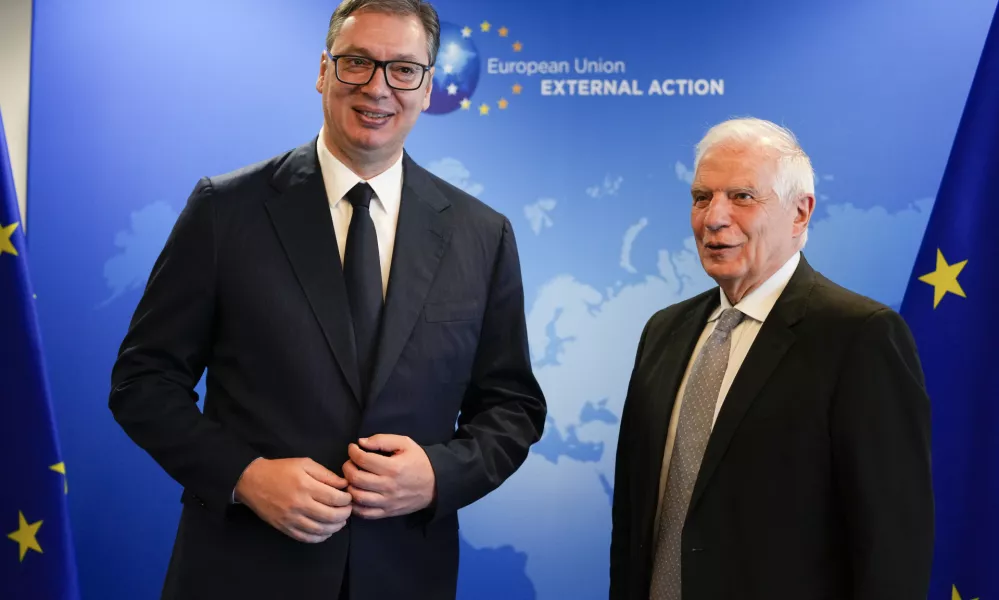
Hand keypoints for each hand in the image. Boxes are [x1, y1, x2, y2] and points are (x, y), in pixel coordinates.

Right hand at [233, 457, 351, 542]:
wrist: (252, 481)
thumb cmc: (280, 470)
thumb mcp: (304, 464)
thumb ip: (325, 474)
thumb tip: (343, 485)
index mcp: (306, 486)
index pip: (335, 498)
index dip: (347, 500)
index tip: (348, 497)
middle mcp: (299, 504)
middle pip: (331, 516)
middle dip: (345, 514)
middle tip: (348, 510)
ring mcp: (291, 519)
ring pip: (320, 530)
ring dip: (335, 527)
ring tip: (340, 521)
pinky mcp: (284, 528)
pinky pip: (306, 538)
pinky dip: (320, 537)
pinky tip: (326, 531)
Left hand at [343, 435, 436, 519]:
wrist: (436, 484)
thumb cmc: (419, 461)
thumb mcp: (405, 443)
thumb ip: (382, 440)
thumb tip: (361, 442)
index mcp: (393, 468)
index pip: (363, 460)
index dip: (353, 452)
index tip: (353, 448)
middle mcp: (388, 486)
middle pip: (356, 479)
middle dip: (347, 468)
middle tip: (350, 462)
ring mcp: (387, 502)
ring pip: (357, 497)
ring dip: (349, 486)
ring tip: (352, 478)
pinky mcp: (387, 512)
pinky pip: (364, 513)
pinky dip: (355, 505)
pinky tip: (356, 494)